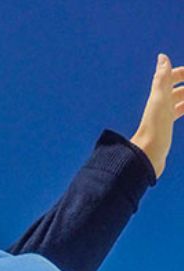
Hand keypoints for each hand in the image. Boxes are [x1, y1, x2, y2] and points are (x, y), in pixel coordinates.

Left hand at [129, 54, 183, 178]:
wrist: (147, 155)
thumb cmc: (155, 128)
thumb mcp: (161, 100)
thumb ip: (162, 79)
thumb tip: (162, 57)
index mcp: (158, 97)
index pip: (171, 78)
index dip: (182, 73)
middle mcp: (158, 106)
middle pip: (176, 90)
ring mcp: (161, 118)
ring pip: (178, 102)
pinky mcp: (165, 129)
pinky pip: (177, 114)